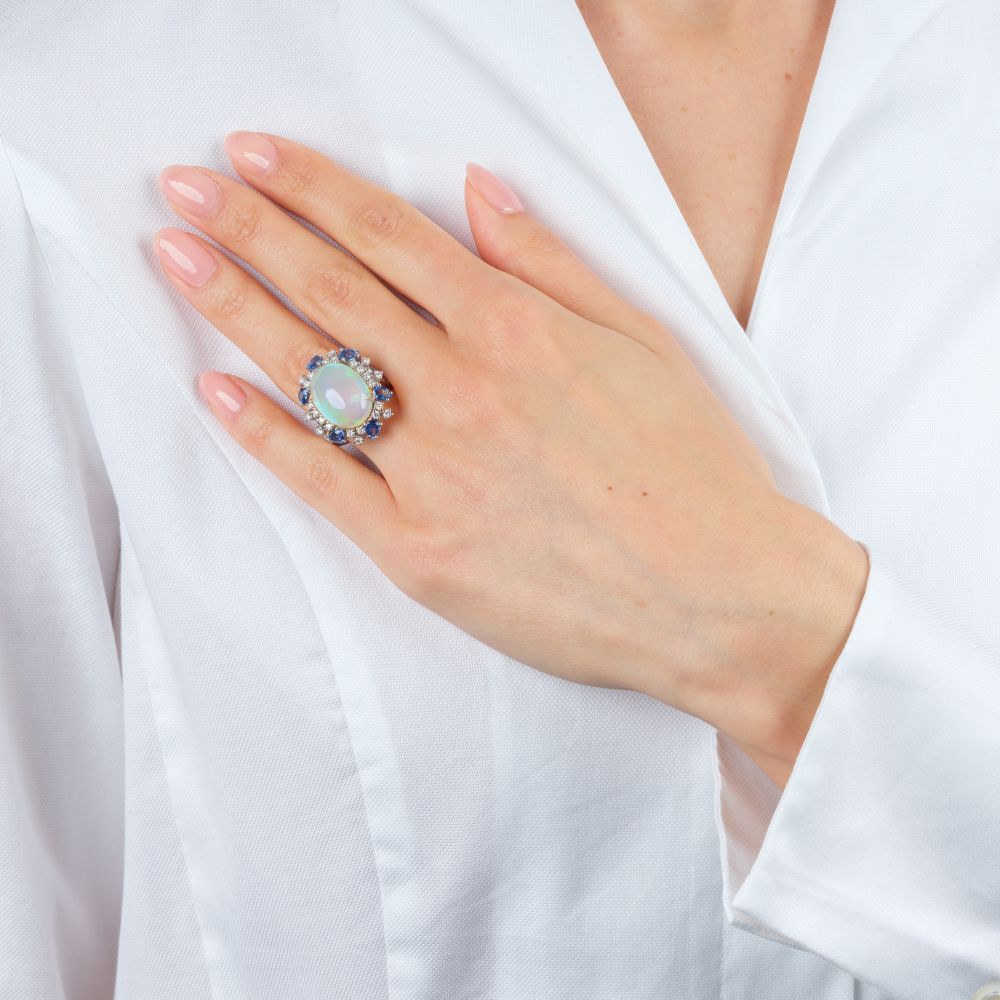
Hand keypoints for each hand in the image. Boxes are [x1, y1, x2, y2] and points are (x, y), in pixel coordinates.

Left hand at [154, 131, 868, 785]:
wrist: (717, 593)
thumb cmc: (691, 468)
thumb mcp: (642, 341)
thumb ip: (551, 263)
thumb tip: (479, 191)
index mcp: (516, 330)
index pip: (388, 235)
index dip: (311, 187)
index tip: (253, 155)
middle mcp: (463, 389)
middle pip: (332, 290)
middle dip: (248, 226)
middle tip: (183, 187)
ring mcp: (432, 472)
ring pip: (312, 373)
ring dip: (234, 305)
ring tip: (176, 256)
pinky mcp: (416, 550)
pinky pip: (321, 482)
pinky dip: (263, 433)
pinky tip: (217, 390)